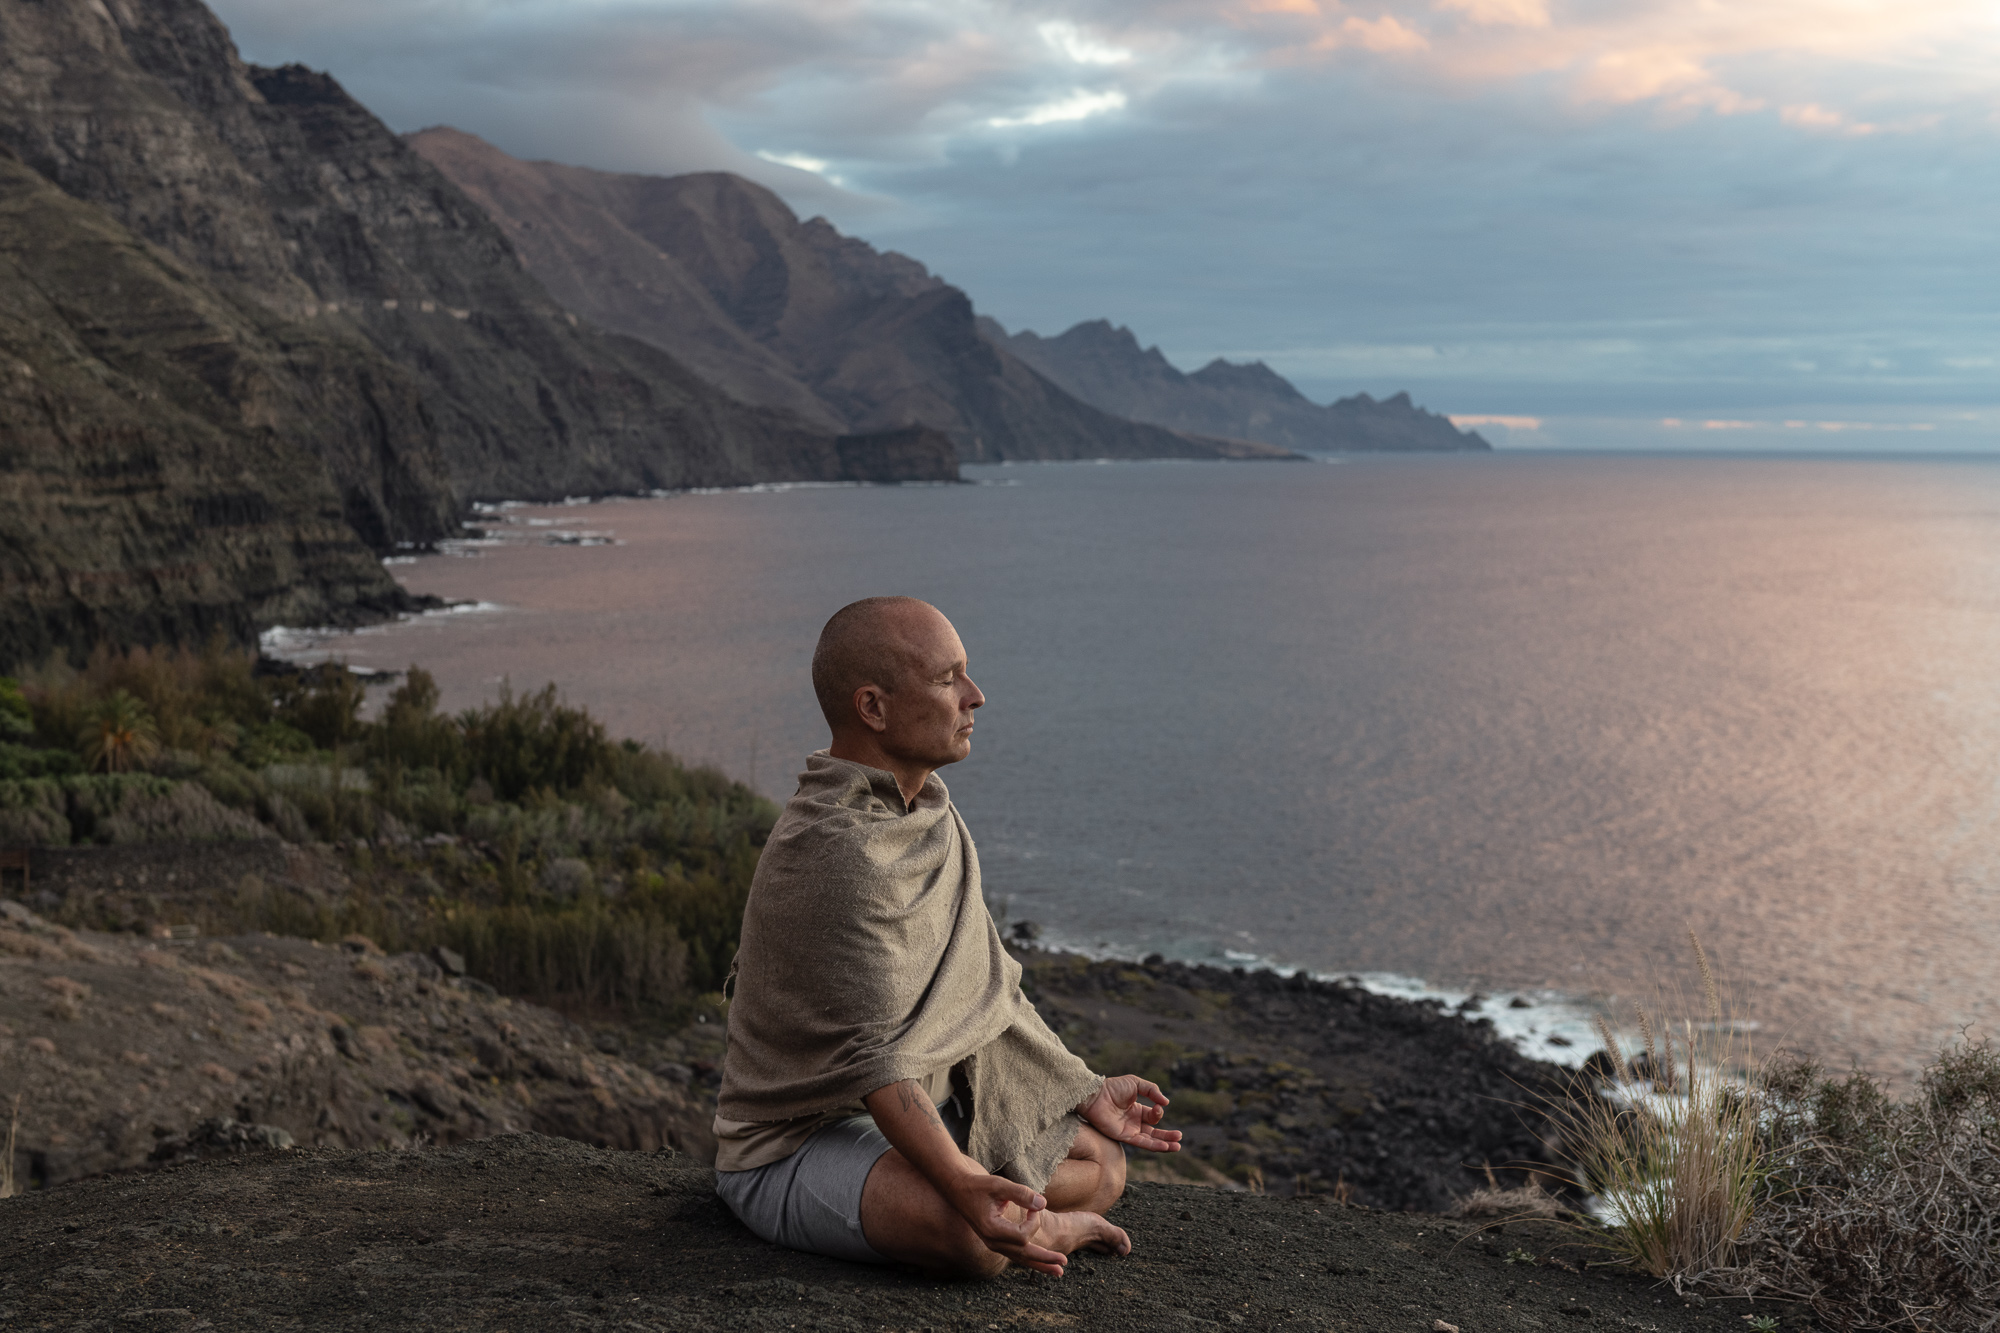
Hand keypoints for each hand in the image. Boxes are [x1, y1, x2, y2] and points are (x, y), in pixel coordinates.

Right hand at [940, 1171, 1068, 1275]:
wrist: (959, 1190)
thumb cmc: (979, 1186)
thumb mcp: (1000, 1185)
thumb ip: (1021, 1193)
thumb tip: (1043, 1204)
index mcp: (992, 1230)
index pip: (1023, 1235)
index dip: (1034, 1221)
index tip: (1033, 1205)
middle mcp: (993, 1242)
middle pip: (1024, 1254)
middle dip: (1045, 1259)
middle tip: (1064, 1263)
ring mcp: (994, 1244)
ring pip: (1021, 1259)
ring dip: (1040, 1264)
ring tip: (1058, 1271)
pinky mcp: (996, 1242)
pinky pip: (1016, 1254)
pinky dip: (1030, 1259)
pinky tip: (1042, 1263)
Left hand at [1079, 1074, 1183, 1152]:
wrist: (1095, 1095)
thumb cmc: (1113, 1087)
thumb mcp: (1135, 1083)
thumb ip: (1152, 1090)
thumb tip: (1166, 1102)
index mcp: (1136, 1110)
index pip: (1153, 1117)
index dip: (1158, 1112)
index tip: (1157, 1106)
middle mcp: (1134, 1122)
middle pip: (1154, 1132)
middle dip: (1168, 1135)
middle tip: (1179, 1137)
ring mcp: (1129, 1130)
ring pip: (1150, 1140)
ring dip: (1164, 1143)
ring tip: (1177, 1146)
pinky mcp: (1124, 1136)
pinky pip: (1142, 1143)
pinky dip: (1154, 1145)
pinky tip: (1165, 1146)